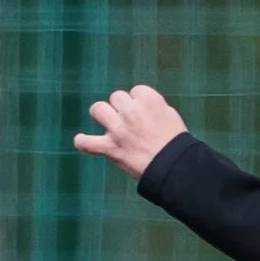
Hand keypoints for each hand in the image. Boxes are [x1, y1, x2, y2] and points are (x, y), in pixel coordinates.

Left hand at [73, 85, 188, 177]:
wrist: (175, 169)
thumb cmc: (176, 144)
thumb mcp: (170, 116)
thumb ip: (153, 106)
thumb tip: (138, 103)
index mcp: (149, 100)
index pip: (137, 91)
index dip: (141, 103)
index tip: (148, 115)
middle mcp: (132, 111)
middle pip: (117, 97)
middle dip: (124, 108)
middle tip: (135, 124)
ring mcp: (118, 129)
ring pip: (98, 109)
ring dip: (103, 115)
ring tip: (111, 125)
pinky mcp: (110, 148)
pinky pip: (87, 143)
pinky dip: (84, 142)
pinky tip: (83, 141)